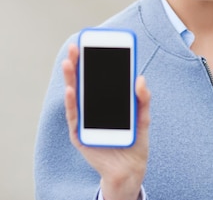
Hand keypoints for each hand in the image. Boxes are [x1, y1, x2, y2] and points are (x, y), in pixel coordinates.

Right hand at [63, 43, 150, 199]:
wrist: (130, 168)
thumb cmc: (135, 141)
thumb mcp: (143, 117)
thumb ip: (143, 98)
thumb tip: (140, 78)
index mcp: (107, 101)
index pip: (98, 77)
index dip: (94, 60)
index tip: (92, 43)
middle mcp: (93, 108)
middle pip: (83, 82)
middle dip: (79, 63)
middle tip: (76, 46)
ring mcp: (84, 120)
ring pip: (75, 95)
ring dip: (70, 78)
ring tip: (69, 61)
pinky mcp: (80, 134)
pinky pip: (74, 116)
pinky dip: (71, 102)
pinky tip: (71, 89)